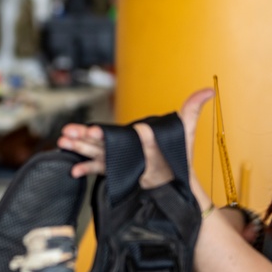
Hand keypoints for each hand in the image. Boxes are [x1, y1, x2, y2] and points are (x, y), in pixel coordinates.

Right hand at [58, 88, 214, 204]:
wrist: (179, 181)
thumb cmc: (179, 155)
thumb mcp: (185, 131)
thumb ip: (191, 110)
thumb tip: (208, 91)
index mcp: (131, 135)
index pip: (110, 131)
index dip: (97, 130)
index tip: (90, 129)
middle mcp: (121, 146)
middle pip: (96, 140)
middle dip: (80, 136)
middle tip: (65, 134)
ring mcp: (118, 159)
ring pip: (93, 153)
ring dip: (78, 149)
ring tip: (64, 144)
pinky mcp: (118, 173)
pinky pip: (99, 171)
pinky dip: (86, 170)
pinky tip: (74, 171)